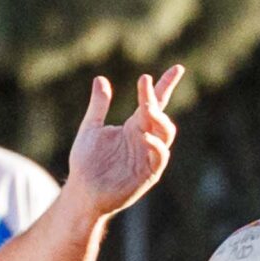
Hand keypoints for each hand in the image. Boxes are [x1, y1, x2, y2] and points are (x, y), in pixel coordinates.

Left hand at [62, 66, 183, 217]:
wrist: (82, 192)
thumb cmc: (86, 163)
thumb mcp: (90, 128)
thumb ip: (99, 106)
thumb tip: (101, 79)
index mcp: (134, 126)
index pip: (155, 102)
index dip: (165, 86)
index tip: (177, 69)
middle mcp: (145, 138)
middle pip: (161, 114)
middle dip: (156, 98)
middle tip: (144, 84)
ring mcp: (148, 155)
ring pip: (166, 133)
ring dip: (159, 119)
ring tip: (146, 108)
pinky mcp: (148, 173)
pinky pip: (160, 156)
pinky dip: (156, 145)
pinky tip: (145, 137)